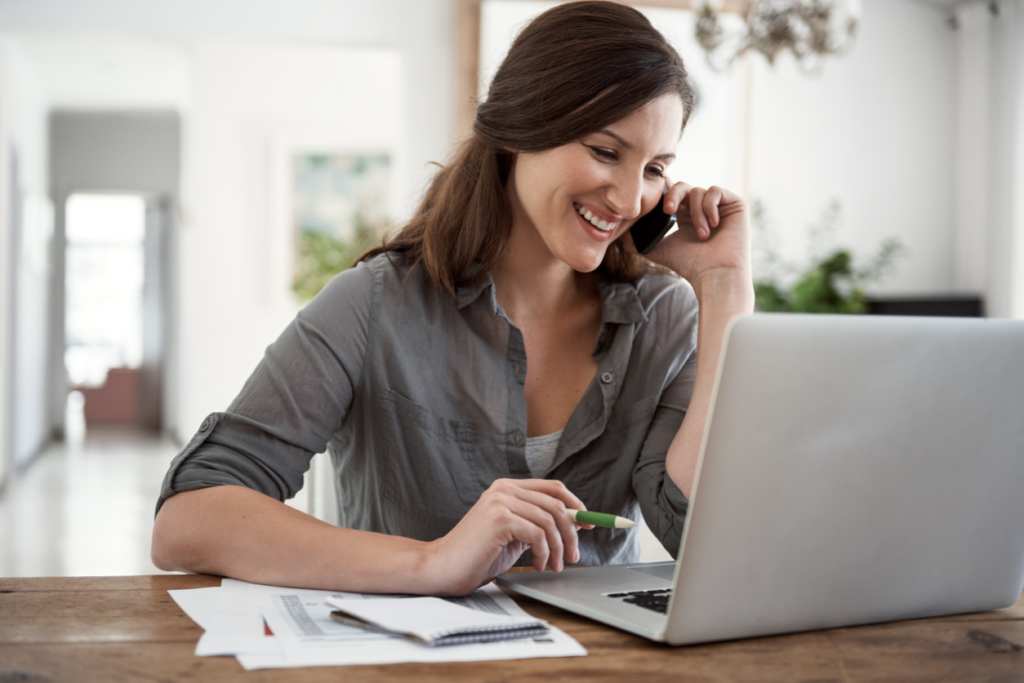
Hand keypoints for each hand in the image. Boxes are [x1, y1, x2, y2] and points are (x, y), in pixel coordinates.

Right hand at [421, 479, 592, 595]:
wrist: (443, 567)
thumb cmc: (477, 554)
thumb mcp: (514, 534)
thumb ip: (537, 523)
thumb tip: (574, 522)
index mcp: (508, 488)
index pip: (554, 488)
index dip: (576, 505)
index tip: (589, 524)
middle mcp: (504, 489)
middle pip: (557, 503)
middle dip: (572, 532)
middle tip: (573, 555)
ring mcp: (501, 501)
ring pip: (550, 520)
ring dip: (558, 548)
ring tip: (552, 565)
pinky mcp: (499, 519)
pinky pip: (538, 534)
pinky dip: (544, 553)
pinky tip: (537, 565)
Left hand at [624, 179, 750, 291]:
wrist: (715, 274)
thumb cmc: (690, 265)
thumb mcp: (658, 250)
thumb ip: (637, 242)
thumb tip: (619, 232)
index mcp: (684, 215)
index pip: (672, 192)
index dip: (662, 190)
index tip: (653, 196)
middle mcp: (701, 208)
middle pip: (682, 186)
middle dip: (672, 195)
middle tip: (668, 210)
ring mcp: (718, 205)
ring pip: (698, 191)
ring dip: (695, 213)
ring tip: (702, 235)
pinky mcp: (734, 204)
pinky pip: (715, 191)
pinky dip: (710, 206)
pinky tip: (713, 225)